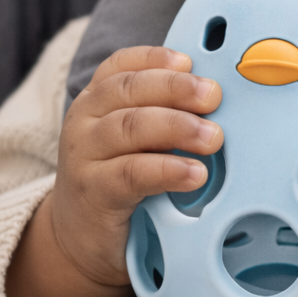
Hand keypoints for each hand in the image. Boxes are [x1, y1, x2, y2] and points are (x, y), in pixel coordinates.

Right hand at [6, 46, 222, 296]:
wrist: (81, 238)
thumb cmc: (119, 179)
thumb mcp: (136, 139)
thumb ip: (164, 114)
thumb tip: (216, 98)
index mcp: (96, 99)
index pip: (121, 66)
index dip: (156, 59)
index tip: (189, 61)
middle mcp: (85, 120)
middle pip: (128, 90)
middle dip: (175, 88)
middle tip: (213, 96)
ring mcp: (84, 156)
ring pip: (130, 127)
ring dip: (177, 127)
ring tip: (213, 137)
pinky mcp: (94, 192)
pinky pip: (132, 173)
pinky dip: (167, 170)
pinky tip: (195, 173)